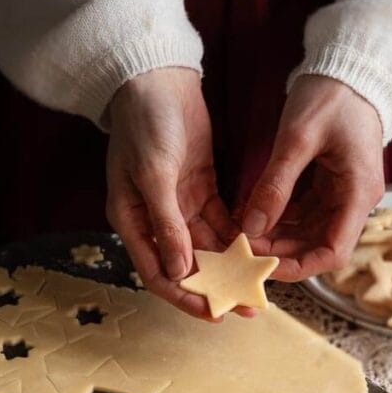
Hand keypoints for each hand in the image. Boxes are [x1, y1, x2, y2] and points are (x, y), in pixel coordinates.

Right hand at [106, 68, 237, 319]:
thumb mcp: (154, 174)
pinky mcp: (198, 188)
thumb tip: (180, 271)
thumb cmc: (145, 124)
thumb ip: (167, 223)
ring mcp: (177, 204)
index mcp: (132, 221)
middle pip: (186, 266)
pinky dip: (236, 237)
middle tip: (247, 305)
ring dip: (230, 266)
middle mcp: (154, 219)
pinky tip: (258, 251)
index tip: (214, 313)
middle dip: (215, 287)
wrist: (157, 79)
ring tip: (259, 284)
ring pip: (206, 247)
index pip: (159, 273)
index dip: (185, 296)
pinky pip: (219, 223)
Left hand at [242, 75, 384, 280]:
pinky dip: (277, 219)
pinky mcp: (328, 185)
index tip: (262, 266)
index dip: (297, 266)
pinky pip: (302, 214)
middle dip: (279, 253)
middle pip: (317, 247)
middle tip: (239, 250)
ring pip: (307, 233)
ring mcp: (342, 194)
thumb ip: (275, 185)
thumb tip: (251, 228)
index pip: (334, 253)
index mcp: (358, 193)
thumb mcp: (299, 138)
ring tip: (239, 234)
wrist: (350, 68)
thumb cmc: (331, 95)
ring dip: (275, 237)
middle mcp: (355, 200)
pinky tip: (250, 215)